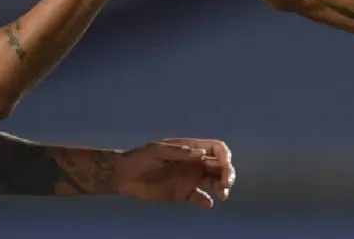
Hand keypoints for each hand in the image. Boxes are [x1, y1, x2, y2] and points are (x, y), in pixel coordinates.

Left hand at [114, 138, 234, 208]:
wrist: (125, 176)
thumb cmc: (141, 158)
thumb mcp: (159, 150)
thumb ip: (180, 152)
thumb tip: (202, 154)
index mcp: (191, 148)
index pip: (216, 149)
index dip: (224, 155)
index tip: (224, 166)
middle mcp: (194, 162)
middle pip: (219, 166)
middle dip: (227, 173)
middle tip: (226, 184)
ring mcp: (190, 178)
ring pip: (214, 181)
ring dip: (221, 187)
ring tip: (222, 195)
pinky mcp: (183, 193)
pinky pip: (200, 197)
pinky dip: (206, 201)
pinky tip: (207, 204)